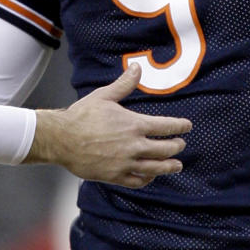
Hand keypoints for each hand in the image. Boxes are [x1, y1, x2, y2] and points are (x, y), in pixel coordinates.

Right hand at [25, 64, 191, 188]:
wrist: (62, 139)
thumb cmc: (82, 116)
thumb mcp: (104, 96)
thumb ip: (124, 84)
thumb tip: (137, 68)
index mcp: (133, 124)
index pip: (166, 126)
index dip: (180, 126)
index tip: (187, 126)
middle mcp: (134, 146)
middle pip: (165, 149)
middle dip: (177, 146)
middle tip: (181, 145)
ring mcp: (126, 163)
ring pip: (156, 168)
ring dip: (169, 166)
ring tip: (177, 165)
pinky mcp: (116, 176)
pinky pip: (138, 181)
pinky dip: (148, 179)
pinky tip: (151, 175)